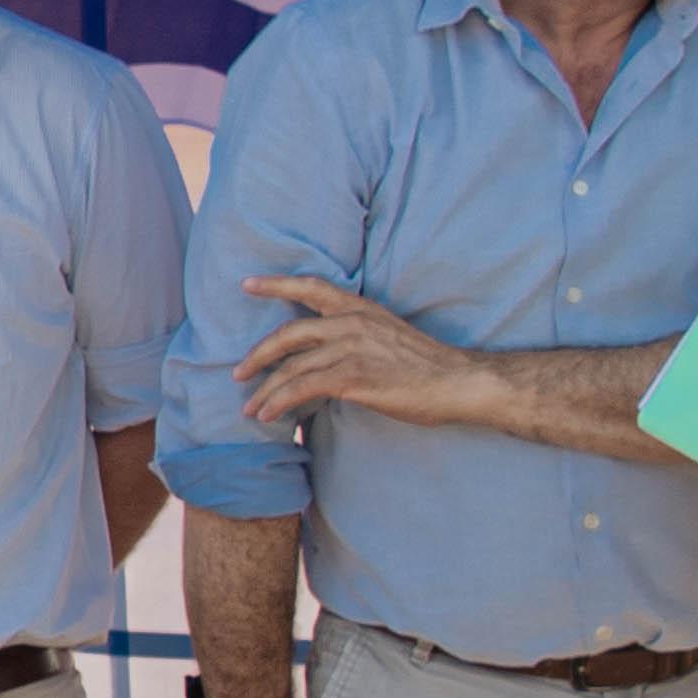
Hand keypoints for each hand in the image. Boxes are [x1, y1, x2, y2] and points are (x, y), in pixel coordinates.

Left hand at [231, 274, 493, 435]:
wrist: (458, 382)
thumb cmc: (427, 366)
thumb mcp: (389, 336)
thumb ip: (356, 337)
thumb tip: (326, 356)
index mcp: (361, 308)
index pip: (311, 287)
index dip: (276, 285)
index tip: (247, 284)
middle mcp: (351, 323)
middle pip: (288, 334)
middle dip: (258, 355)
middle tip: (238, 373)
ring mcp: (351, 349)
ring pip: (291, 367)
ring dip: (265, 390)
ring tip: (250, 408)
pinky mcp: (353, 377)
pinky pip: (303, 388)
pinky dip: (280, 401)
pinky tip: (268, 414)